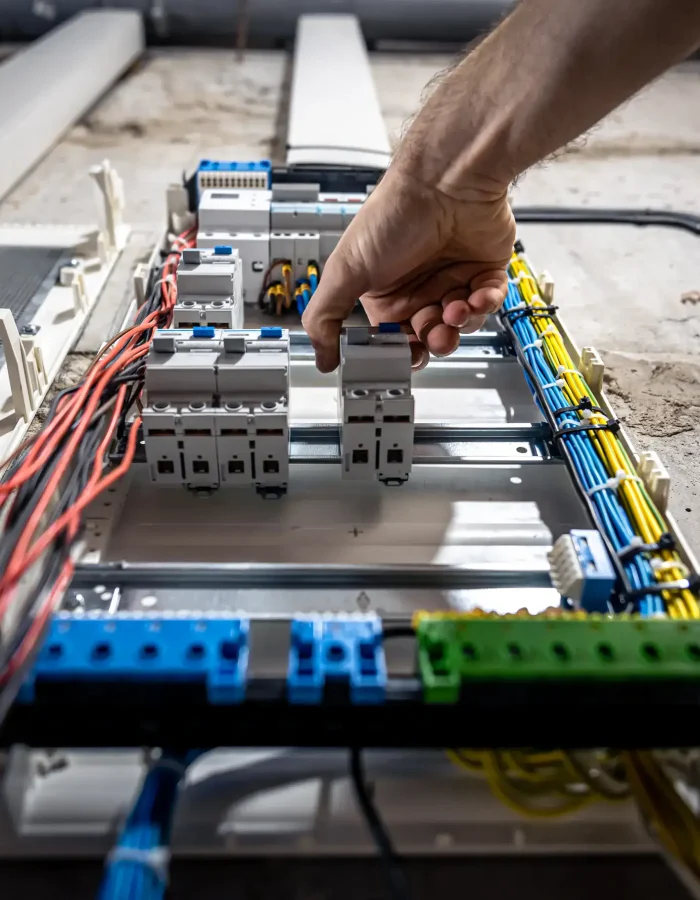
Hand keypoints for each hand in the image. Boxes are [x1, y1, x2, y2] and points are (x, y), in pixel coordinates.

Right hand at [302, 167, 515, 371]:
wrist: (445, 179)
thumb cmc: (395, 213)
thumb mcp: (345, 269)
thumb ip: (326, 316)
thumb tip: (321, 357)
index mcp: (384, 292)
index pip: (394, 338)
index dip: (402, 350)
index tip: (407, 354)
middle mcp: (418, 286)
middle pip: (431, 336)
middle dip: (435, 340)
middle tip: (436, 335)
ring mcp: (453, 278)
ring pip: (462, 324)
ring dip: (461, 322)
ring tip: (455, 308)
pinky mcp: (484, 270)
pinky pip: (490, 302)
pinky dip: (486, 304)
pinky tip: (477, 296)